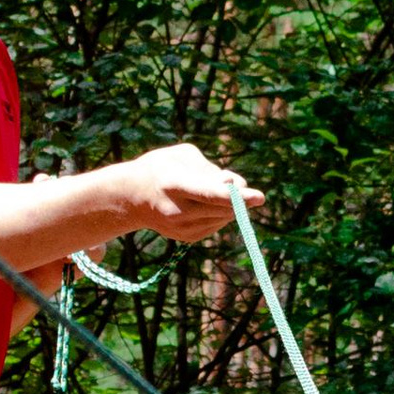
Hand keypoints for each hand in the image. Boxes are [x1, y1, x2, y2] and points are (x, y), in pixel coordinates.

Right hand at [112, 145, 247, 242]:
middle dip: (237, 195)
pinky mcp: (188, 238)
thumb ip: (212, 170)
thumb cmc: (161, 168)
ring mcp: (182, 228)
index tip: (261, 197)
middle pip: (224, 207)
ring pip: (226, 216)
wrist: (132, 197)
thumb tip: (237, 188)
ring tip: (201, 189)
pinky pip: (219, 223)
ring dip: (228, 203)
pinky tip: (200, 203)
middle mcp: (178, 211)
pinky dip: (219, 212)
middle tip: (224, 179)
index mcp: (174, 185)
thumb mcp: (183, 155)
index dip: (237, 197)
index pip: (210, 194)